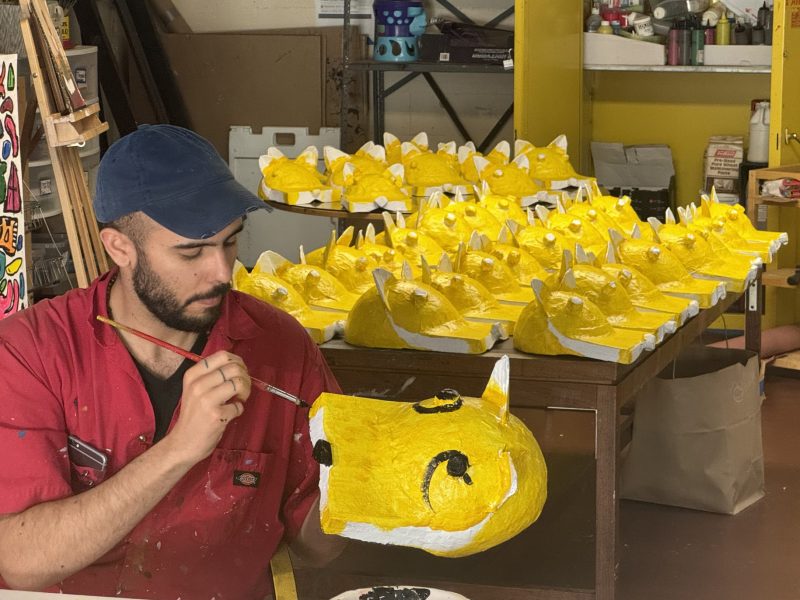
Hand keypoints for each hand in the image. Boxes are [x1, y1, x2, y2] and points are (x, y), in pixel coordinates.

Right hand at [163, 350, 251, 465]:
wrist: (183, 443)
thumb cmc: (194, 415)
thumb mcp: (195, 389)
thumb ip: (212, 376)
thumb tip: (238, 365)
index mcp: (192, 375)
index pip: (222, 355)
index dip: (238, 362)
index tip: (239, 372)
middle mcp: (198, 384)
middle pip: (234, 368)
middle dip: (245, 377)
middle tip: (242, 388)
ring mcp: (206, 399)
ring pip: (239, 382)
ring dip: (246, 391)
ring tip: (239, 399)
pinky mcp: (216, 415)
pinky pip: (239, 405)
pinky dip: (239, 409)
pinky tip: (231, 413)